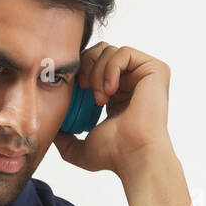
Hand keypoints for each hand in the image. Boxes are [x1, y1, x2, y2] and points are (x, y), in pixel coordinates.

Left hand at [52, 43, 171, 176]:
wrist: (133, 155)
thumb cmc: (113, 155)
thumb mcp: (79, 148)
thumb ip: (64, 139)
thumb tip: (50, 132)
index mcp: (117, 93)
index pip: (94, 65)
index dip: (80, 71)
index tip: (74, 88)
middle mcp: (133, 81)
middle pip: (101, 51)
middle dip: (86, 65)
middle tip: (84, 87)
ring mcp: (145, 75)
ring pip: (110, 50)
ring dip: (98, 71)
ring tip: (100, 97)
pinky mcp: (156, 70)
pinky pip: (124, 52)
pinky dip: (111, 69)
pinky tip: (110, 91)